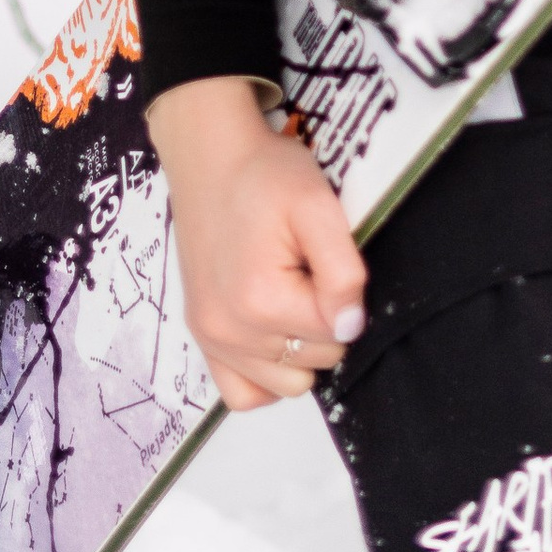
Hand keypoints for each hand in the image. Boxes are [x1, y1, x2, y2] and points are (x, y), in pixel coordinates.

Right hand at [146, 74, 367, 411]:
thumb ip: (342, 271)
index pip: (337, 333)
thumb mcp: (318, 206)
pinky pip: (242, 394)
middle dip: (323, 320)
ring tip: (290, 296)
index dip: (343, 295)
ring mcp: (211, 338)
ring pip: (287, 384)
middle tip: (306, 269)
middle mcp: (230, 331)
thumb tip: (350, 327)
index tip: (323, 258)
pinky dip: (265, 375)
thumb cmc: (267, 174)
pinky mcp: (201, 336)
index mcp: (262, 300)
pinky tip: (273, 336)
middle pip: (315, 360)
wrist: (210, 156)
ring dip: (300, 350)